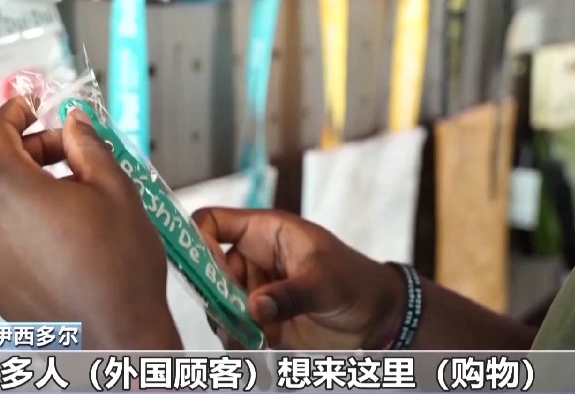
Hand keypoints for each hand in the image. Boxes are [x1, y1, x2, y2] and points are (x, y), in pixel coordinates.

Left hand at [0, 98, 181, 349]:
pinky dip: (17, 219)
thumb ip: (87, 144)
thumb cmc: (118, 270)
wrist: (114, 338)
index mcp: (3, 188)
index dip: (15, 111)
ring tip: (70, 196)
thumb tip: (73, 123)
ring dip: (23, 187)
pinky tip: (57, 228)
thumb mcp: (114, 189)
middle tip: (69, 152)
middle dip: (28, 151)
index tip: (32, 106)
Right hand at [193, 208, 403, 349]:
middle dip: (212, 294)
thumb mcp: (325, 282)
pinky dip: (235, 343)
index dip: (195, 238)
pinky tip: (252, 351)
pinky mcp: (258, 322)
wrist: (379, 321)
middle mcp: (252, 260)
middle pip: (207, 270)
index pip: (211, 222)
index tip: (199, 268)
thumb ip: (289, 293)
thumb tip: (253, 307)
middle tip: (227, 315)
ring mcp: (253, 291)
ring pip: (216, 304)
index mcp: (263, 232)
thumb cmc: (356, 283)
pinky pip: (232, 330)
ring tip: (245, 339)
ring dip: (223, 323)